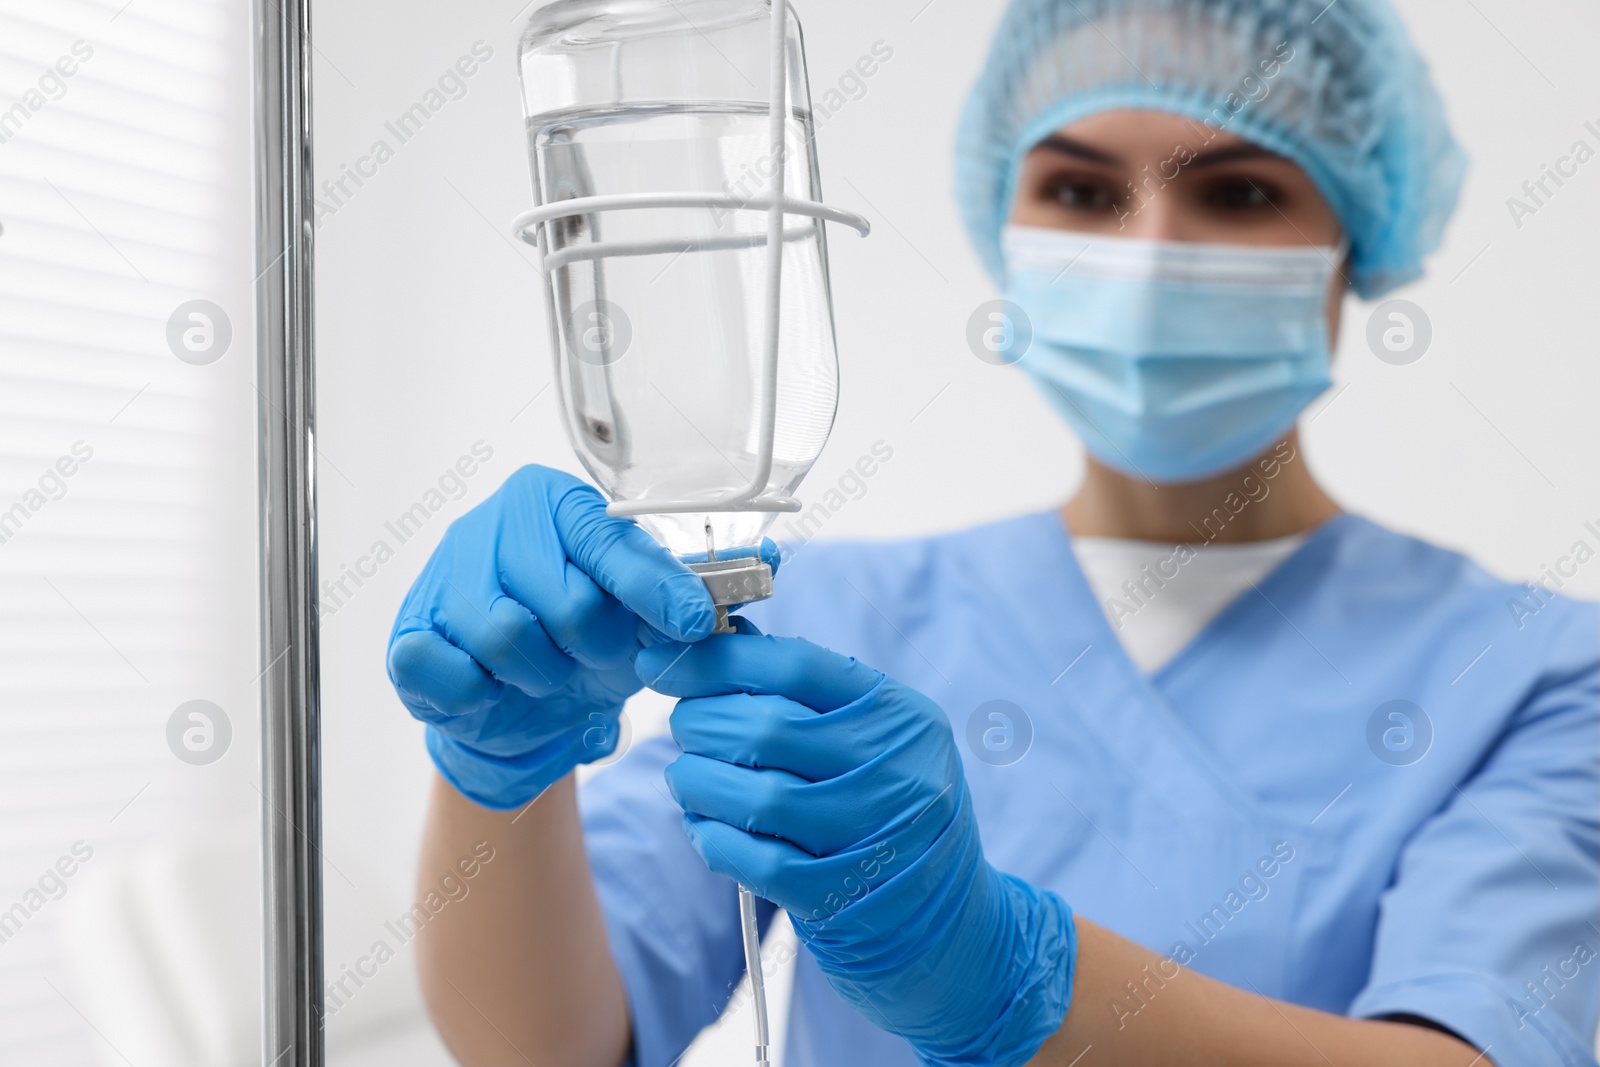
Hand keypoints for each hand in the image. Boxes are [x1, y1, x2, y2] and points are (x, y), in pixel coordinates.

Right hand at [387, 465, 719, 809]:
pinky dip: (479, 692)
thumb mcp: (644, 613)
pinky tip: (493, 686)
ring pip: (507, 636)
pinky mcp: (409, 631)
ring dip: (542, 673)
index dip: (654, 589)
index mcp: (557, 502)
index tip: (689, 625)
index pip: (609, 541)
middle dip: (594, 646)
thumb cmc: (585, 641)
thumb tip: (769, 563)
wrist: (517, 706)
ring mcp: (445, 575)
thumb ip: (696, 588)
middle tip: (597, 655)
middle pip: (563, 600)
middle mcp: (494, 524)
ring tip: (549, 672)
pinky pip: (445, 668)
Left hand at [640, 626, 1076, 1066]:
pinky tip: (702, 826)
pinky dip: (713, 838)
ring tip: (684, 776)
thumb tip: (717, 646)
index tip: (668, 659)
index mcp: (902, 716)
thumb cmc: (891, 811)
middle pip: (768, 727)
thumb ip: (807, 695)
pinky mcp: (843, 896)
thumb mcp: (876, 741)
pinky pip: (757, 860)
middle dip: (701, 721)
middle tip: (681, 725)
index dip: (721, 659)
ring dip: (697, 781)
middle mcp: (896, 771)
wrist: (947, 923)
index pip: (798, 665)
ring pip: (756, 795)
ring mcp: (872, 836)